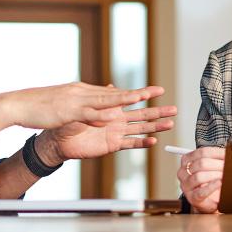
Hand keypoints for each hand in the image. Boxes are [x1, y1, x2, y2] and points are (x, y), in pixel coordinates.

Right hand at [0, 82, 165, 130]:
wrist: (19, 106)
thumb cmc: (43, 106)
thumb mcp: (67, 102)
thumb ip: (85, 101)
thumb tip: (97, 97)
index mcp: (86, 92)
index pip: (115, 93)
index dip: (136, 93)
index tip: (155, 91)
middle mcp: (85, 94)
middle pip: (118, 95)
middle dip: (140, 95)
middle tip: (161, 93)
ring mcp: (77, 102)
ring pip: (106, 101)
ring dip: (125, 101)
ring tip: (145, 99)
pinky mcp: (67, 113)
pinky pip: (86, 115)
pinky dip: (99, 116)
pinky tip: (113, 117)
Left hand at [37, 103, 176, 162]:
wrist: (58, 138)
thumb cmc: (69, 119)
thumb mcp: (84, 104)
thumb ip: (101, 98)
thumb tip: (112, 87)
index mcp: (111, 107)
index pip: (132, 98)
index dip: (146, 94)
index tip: (160, 89)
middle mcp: (117, 119)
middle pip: (142, 114)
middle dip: (158, 111)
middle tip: (173, 109)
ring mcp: (116, 132)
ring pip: (140, 128)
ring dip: (155, 126)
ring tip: (169, 124)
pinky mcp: (112, 144)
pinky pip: (129, 143)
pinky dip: (141, 142)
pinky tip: (152, 141)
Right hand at [177, 146, 224, 213]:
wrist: (209, 199)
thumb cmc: (209, 181)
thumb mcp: (211, 166)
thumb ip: (217, 158)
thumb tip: (229, 152)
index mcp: (187, 161)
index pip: (202, 152)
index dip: (217, 153)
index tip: (227, 155)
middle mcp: (184, 172)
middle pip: (201, 164)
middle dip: (218, 165)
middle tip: (228, 166)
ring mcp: (186, 185)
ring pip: (199, 177)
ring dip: (215, 175)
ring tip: (225, 176)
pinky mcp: (192, 197)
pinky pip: (201, 192)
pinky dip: (212, 187)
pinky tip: (219, 183)